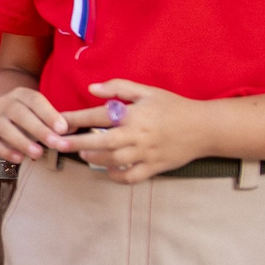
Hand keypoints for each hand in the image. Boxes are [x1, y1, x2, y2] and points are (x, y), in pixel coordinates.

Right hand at [0, 83, 69, 162]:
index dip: (49, 114)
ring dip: (22, 141)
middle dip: (39, 130)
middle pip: (20, 114)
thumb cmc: (30, 115)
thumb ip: (57, 120)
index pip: (35, 101)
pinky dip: (4, 151)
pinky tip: (19, 159)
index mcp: (22, 94)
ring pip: (4, 127)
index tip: (63, 129)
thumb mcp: (43, 112)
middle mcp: (5, 103)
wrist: (1, 113)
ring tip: (38, 154)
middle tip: (56, 144)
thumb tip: (74, 128)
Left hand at [54, 80, 210, 182]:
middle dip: (78, 143)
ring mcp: (146, 154)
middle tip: (60, 144)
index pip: (99, 115)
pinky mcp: (155, 168)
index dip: (76, 118)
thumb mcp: (148, 92)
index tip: (59, 120)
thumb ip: (118, 88)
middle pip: (102, 141)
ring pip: (114, 160)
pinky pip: (131, 176)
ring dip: (95, 158)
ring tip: (83, 153)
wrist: (204, 127)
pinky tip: (108, 171)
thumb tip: (91, 88)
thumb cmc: (174, 107)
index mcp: (135, 114)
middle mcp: (138, 135)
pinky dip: (117, 176)